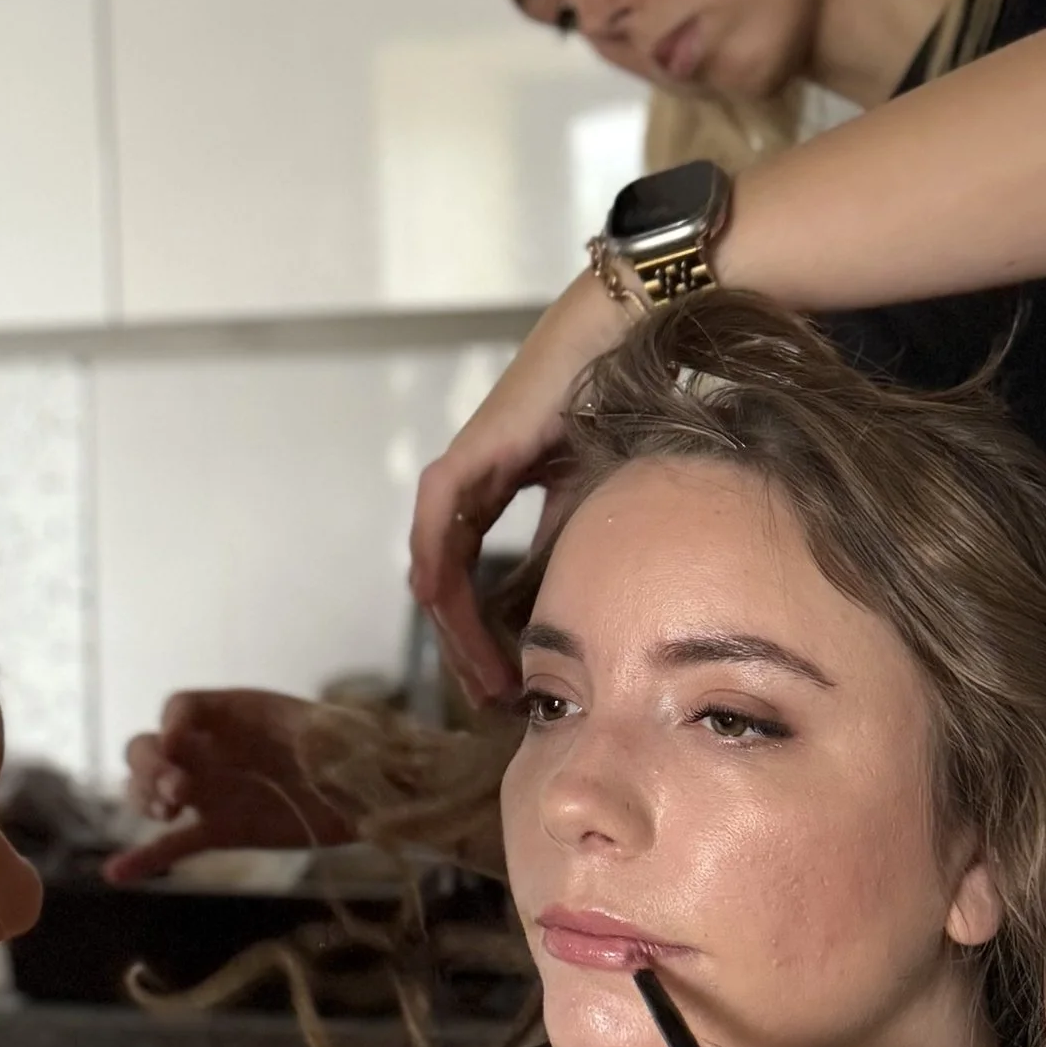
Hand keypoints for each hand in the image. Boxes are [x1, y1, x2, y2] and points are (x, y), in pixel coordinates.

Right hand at [106, 688, 357, 884]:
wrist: (366, 794)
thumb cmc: (347, 747)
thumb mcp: (322, 727)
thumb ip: (293, 727)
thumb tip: (276, 739)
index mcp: (231, 714)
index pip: (181, 708)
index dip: (173, 722)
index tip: (178, 741)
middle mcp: (209, 749)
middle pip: (150, 747)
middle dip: (151, 767)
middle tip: (177, 792)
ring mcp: (210, 791)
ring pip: (151, 790)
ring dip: (144, 797)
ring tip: (168, 812)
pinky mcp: (220, 830)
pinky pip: (174, 844)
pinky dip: (143, 858)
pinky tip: (115, 873)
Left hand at [410, 269, 629, 704]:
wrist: (611, 345)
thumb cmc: (604, 411)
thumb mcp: (583, 504)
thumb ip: (556, 553)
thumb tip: (556, 617)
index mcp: (484, 500)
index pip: (467, 585)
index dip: (481, 641)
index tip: (506, 685)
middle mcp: (461, 494)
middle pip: (444, 590)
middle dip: (465, 653)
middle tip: (492, 701)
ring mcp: (456, 479)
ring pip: (434, 573)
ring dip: (454, 632)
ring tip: (484, 679)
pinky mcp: (462, 464)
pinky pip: (436, 533)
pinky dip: (440, 579)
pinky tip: (452, 617)